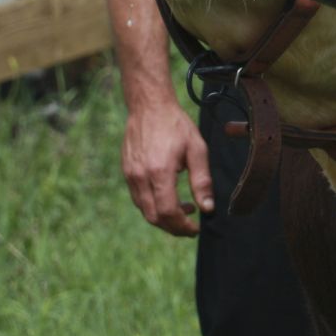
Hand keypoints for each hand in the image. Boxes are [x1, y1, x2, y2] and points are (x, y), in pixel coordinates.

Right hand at [121, 95, 213, 236]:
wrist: (149, 106)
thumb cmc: (175, 125)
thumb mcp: (197, 149)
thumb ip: (202, 181)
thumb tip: (208, 208)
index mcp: (159, 172)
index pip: (168, 212)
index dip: (182, 226)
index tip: (195, 229)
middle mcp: (141, 177)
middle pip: (154, 217)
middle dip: (173, 227)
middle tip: (190, 226)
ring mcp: (131, 175)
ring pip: (144, 211)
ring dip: (163, 218)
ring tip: (184, 209)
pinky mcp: (127, 172)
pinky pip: (138, 198)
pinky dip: (153, 206)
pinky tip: (168, 196)